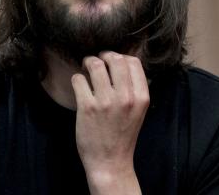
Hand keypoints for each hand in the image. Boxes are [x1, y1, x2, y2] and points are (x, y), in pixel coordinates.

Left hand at [71, 51, 149, 193]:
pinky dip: (77, 79)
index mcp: (141, 97)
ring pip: (95, 64)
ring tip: (85, 69)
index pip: (133, 61)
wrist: (110, 162)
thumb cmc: (123, 135)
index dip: (120, 56)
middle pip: (115, 58)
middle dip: (103, 55)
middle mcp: (126, 97)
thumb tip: (121, 62)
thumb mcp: (138, 110)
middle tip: (96, 62)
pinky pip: (79, 79)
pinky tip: (79, 86)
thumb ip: (133, 88)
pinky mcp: (87, 107)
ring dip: (88, 63)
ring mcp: (106, 102)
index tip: (111, 61)